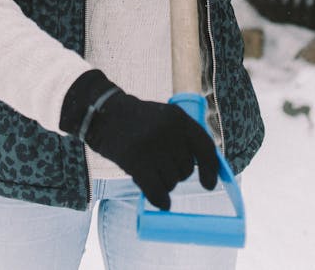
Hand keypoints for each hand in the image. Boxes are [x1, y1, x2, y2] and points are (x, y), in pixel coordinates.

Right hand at [60, 70, 218, 209]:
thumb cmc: (137, 121)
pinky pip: (156, 191)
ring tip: (150, 170)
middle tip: (160, 165)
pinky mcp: (135, 160)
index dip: (211, 168)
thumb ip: (185, 139)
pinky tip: (161, 201)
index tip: (209, 185)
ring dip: (164, 184)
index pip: (204, 146)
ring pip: (171, 182)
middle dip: (177, 174)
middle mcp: (168, 130)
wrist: (104, 113)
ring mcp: (151, 145)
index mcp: (178, 117)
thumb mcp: (164, 118)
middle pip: (186, 169)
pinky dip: (161, 200)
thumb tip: (209, 173)